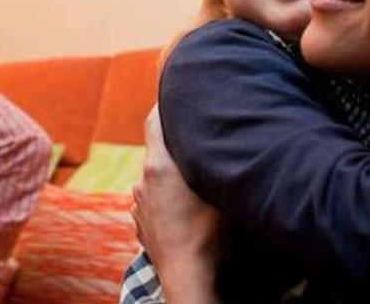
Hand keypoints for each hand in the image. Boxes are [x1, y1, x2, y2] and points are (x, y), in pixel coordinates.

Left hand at [131, 111, 220, 303]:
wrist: (189, 276)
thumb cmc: (210, 233)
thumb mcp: (221, 187)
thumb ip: (217, 159)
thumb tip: (231, 137)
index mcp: (158, 164)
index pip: (154, 120)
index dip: (164, 104)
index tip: (175, 94)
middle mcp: (142, 181)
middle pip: (157, 151)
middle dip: (175, 146)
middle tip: (197, 141)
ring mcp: (138, 206)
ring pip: (156, 180)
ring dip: (172, 178)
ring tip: (195, 183)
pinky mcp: (141, 226)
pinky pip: (154, 204)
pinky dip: (167, 201)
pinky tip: (187, 212)